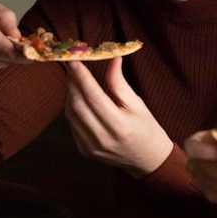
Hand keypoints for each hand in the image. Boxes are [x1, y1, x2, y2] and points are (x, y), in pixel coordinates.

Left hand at [64, 57, 173, 177]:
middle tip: (73, 66)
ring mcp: (91, 147)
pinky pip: (72, 124)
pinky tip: (77, 96)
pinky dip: (72, 107)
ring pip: (71, 114)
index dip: (82, 77)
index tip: (74, 60)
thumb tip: (112, 58)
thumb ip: (120, 82)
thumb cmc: (145, 128)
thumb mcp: (137, 103)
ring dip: (69, 93)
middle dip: (72, 83)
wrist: (146, 159)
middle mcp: (102, 138)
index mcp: (119, 125)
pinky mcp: (84, 150)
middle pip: (78, 105)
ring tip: (74, 79)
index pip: (94, 97)